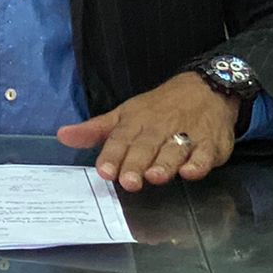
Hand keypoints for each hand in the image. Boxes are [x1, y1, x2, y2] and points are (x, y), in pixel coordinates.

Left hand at [56, 72, 239, 191]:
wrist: (204, 90)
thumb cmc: (157, 109)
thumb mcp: (123, 115)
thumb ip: (94, 131)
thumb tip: (62, 136)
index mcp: (135, 123)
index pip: (120, 140)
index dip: (112, 156)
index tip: (104, 171)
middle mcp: (158, 129)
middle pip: (146, 147)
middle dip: (136, 164)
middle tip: (128, 182)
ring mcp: (186, 136)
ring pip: (174, 151)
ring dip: (164, 164)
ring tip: (154, 177)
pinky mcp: (210, 145)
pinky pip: (205, 155)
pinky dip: (199, 163)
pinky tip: (191, 171)